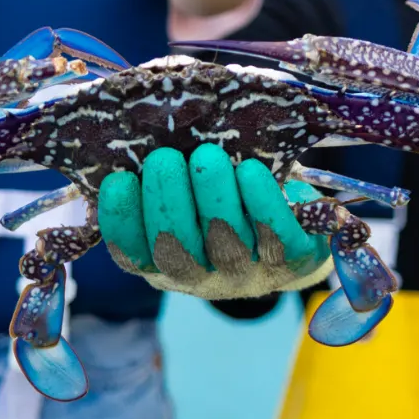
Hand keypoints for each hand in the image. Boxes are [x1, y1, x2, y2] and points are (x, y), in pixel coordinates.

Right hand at [96, 145, 332, 298]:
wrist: (300, 231)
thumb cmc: (230, 201)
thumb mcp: (192, 197)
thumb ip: (164, 180)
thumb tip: (130, 142)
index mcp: (167, 263)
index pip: (134, 254)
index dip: (122, 222)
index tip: (118, 180)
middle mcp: (204, 276)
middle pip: (177, 249)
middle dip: (167, 202)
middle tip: (164, 158)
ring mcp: (249, 273)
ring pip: (226, 242)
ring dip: (213, 197)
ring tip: (208, 156)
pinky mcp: (293, 260)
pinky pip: (277, 237)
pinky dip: (262, 203)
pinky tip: (249, 171)